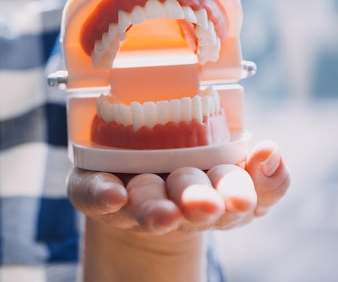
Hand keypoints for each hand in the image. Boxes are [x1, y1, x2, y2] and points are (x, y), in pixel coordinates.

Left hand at [67, 139, 289, 234]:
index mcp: (213, 188)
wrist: (132, 192)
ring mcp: (134, 197)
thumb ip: (259, 175)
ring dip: (154, 210)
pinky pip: (94, 193)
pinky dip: (102, 195)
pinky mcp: (96, 191)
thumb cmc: (185, 174)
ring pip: (146, 204)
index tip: (245, 197)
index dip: (244, 193)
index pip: (234, 191)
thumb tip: (273, 152)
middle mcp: (174, 198)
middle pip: (189, 201)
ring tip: (162, 214)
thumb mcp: (230, 177)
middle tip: (204, 204)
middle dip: (197, 202)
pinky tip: (112, 194)